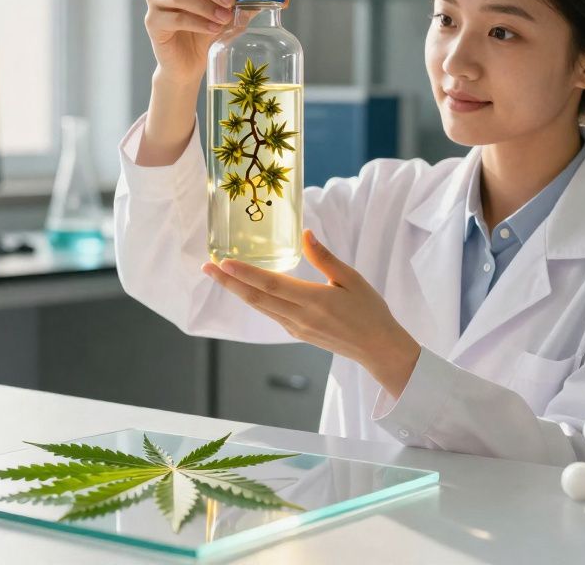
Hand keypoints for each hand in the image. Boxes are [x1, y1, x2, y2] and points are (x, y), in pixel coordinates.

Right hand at [144, 0, 244, 83]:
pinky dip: (196, 22)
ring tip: (224, 18)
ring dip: (205, 6)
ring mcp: (156, 0)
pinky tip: (212, 29)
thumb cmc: (208, 31)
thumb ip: (251, 3)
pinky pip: (174, 18)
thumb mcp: (232, 14)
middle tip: (232, 1)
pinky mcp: (152, 22)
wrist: (188, 63)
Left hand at [201, 230, 421, 397]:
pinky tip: (249, 290)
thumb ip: (325, 258)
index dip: (244, 274)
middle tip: (206, 267)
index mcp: (313, 300)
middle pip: (256, 298)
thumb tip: (305, 234)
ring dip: (238, 291)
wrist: (378, 348)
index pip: (271, 284)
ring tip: (220, 276)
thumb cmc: (370, 311)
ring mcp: (296, 328)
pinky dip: (256, 300)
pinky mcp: (298, 334)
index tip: (222, 263)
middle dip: (229, 282)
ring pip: (261, 307)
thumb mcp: (351, 279)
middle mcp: (299, 317)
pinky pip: (272, 314)